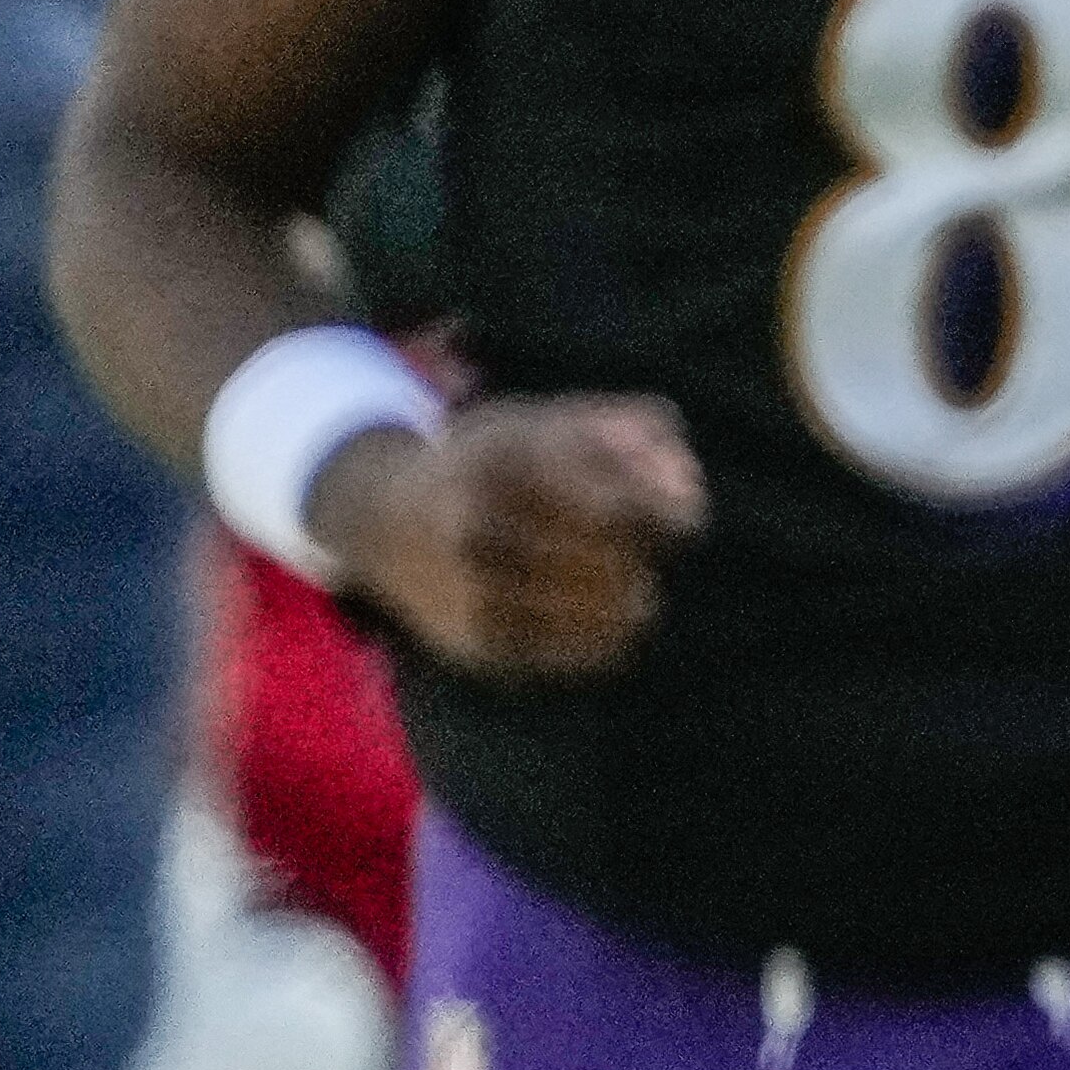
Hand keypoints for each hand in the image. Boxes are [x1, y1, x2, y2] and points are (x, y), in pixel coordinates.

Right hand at [309, 394, 703, 681]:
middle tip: (625, 541)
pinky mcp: (483, 646)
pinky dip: (612, 629)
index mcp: (509, 463)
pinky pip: (594, 651)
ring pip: (622, 614)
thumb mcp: (558, 418)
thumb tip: (686, 490)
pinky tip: (591, 603)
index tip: (664, 508)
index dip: (668, 511)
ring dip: (633, 590)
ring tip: (612, 571)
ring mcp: (477, 595)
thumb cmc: (498, 459)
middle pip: (628, 563)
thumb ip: (639, 431)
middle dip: (644, 551)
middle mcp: (484, 531)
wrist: (383, 520)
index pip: (627, 511)